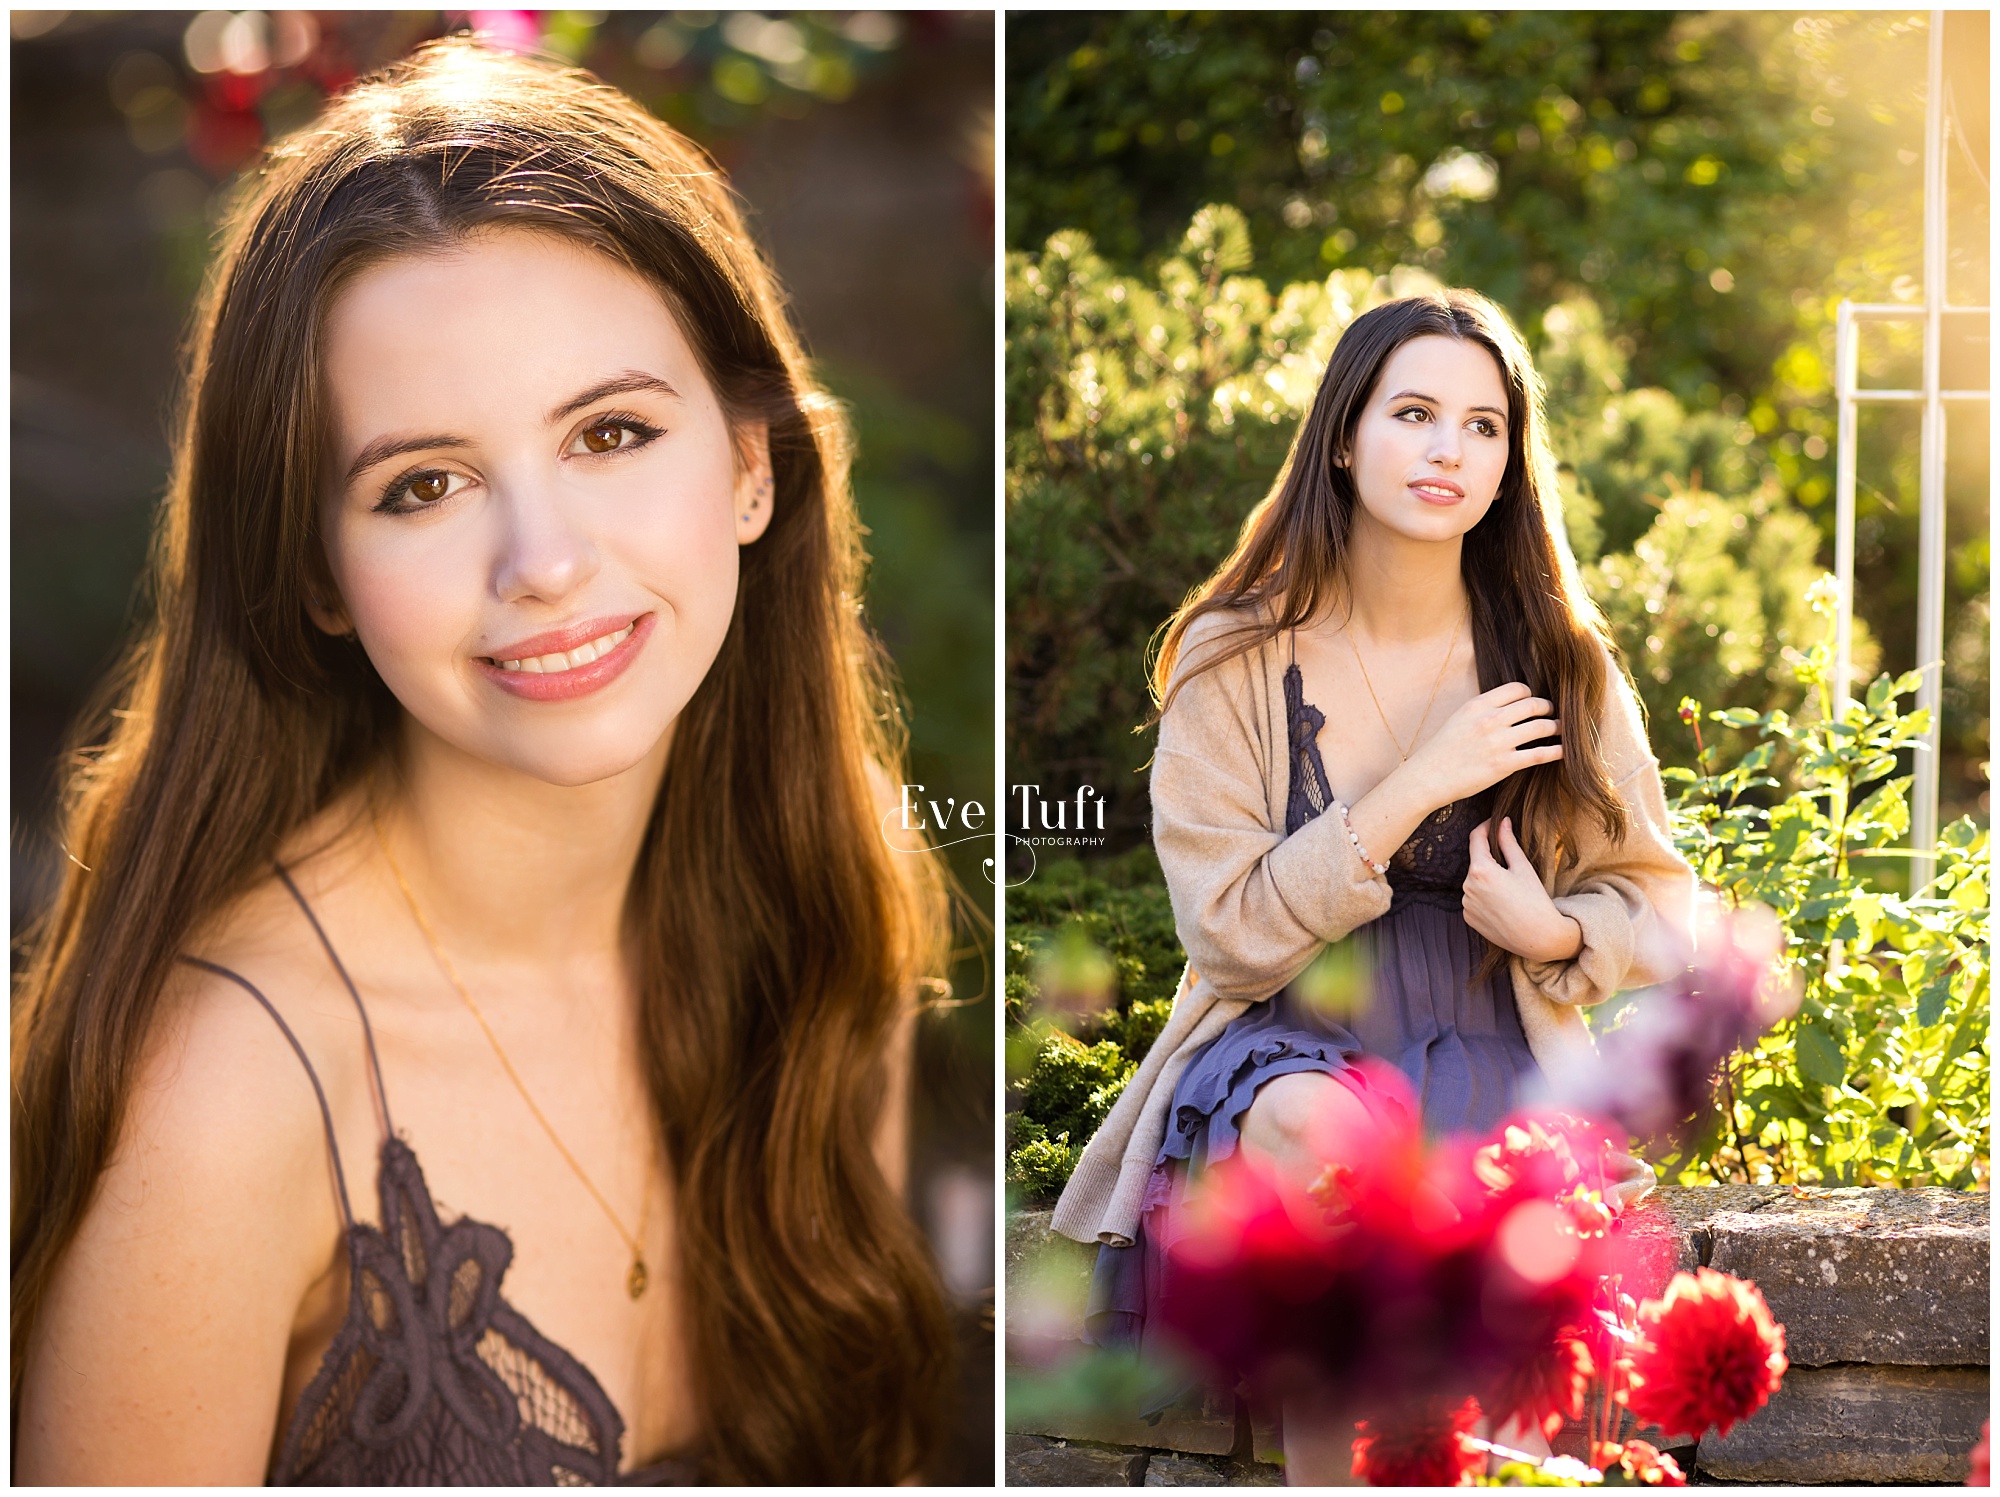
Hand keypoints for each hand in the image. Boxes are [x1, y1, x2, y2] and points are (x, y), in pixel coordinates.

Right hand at [1403, 682, 1561, 807]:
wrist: (1428, 777)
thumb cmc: (1442, 749)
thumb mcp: (1458, 718)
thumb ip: (1483, 709)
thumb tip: (1508, 705)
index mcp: (1478, 704)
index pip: (1518, 689)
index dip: (1530, 694)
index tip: (1533, 702)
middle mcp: (1490, 719)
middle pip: (1534, 704)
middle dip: (1548, 708)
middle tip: (1552, 714)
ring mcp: (1498, 742)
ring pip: (1542, 726)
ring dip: (1557, 727)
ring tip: (1560, 730)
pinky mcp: (1504, 765)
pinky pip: (1540, 754)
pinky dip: (1557, 751)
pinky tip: (1563, 751)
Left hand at [1462, 817, 1581, 962]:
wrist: (1538, 937)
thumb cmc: (1535, 900)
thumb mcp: (1523, 867)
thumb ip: (1508, 842)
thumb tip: (1502, 822)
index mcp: (1480, 870)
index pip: (1475, 838)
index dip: (1485, 827)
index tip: (1493, 823)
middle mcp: (1467, 887)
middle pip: (1476, 862)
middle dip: (1490, 859)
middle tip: (1512, 867)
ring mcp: (1466, 904)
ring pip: (1474, 882)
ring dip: (1487, 880)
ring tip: (1510, 891)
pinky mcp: (1468, 918)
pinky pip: (1474, 899)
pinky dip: (1484, 897)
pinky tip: (1502, 905)